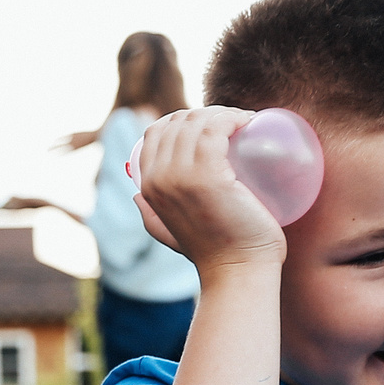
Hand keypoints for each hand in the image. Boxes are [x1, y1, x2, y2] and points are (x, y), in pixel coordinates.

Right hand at [127, 107, 286, 269]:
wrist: (237, 272)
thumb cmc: (212, 254)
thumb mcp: (170, 234)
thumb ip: (150, 218)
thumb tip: (137, 195)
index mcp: (147, 187)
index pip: (156, 132)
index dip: (183, 118)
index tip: (214, 125)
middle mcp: (158, 178)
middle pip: (178, 122)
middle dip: (206, 112)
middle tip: (235, 123)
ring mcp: (181, 176)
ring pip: (197, 122)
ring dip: (222, 112)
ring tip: (243, 121)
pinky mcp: (208, 175)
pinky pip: (215, 129)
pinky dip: (231, 118)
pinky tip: (246, 121)